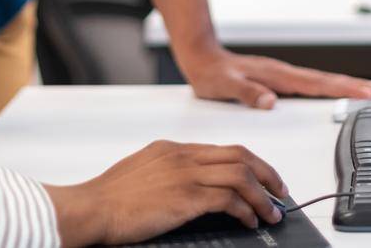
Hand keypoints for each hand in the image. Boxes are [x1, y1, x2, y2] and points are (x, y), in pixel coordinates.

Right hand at [44, 140, 287, 246]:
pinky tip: (249, 221)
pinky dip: (246, 210)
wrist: (92, 208)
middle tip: (279, 191)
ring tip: (271, 212)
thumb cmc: (109, 198)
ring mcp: (185, 174)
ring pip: (240, 174)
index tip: (261, 178)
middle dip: (266, 173)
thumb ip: (168, 172)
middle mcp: (182, 155)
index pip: (222, 150)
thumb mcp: (142, 173)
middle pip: (239, 155)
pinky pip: (229, 198)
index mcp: (172, 148)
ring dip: (262, 195)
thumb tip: (192, 188)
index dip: (249, 163)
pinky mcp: (185, 196)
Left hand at [177, 45, 370, 109]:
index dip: (344, 89)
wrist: (201, 58)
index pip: (318, 84)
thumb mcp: (225, 86)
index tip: (367, 92)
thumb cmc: (211, 73)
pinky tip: (334, 94)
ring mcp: (283, 77)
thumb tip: (270, 101)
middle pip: (328, 81)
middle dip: (356, 86)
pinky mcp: (279, 81)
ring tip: (369, 92)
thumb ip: (247, 93)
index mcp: (277, 76)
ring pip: (322, 82)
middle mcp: (284, 75)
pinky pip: (311, 85)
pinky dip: (329, 88)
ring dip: (346, 86)